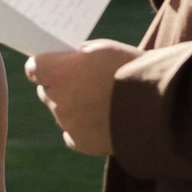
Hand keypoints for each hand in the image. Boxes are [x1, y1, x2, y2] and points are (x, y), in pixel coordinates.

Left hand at [25, 41, 128, 158]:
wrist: (157, 106)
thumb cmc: (131, 70)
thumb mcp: (103, 49)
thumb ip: (78, 55)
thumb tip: (67, 59)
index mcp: (59, 73)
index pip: (34, 68)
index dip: (44, 65)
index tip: (53, 65)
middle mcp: (58, 100)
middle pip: (47, 91)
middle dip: (61, 86)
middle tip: (84, 83)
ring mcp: (68, 124)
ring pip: (62, 112)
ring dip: (74, 107)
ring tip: (102, 102)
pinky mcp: (81, 143)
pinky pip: (73, 133)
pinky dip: (84, 128)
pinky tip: (104, 120)